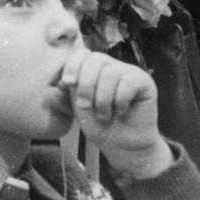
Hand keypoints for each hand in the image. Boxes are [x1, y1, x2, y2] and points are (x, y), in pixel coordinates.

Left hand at [58, 48, 171, 178]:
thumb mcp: (77, 108)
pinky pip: (128, 83)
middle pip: (95, 59)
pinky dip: (120, 101)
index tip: (68, 83)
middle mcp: (111, 66)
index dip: (72, 65)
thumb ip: (66, 93)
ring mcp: (128, 72)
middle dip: (86, 85)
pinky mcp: (144, 82)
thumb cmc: (100, 125)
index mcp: (93, 69)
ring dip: (102, 99)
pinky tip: (121, 112)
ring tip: (104, 116)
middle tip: (86, 106)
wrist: (122, 146)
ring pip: (110, 73)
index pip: (81, 54)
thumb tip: (55, 84)